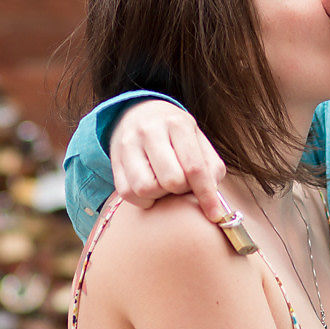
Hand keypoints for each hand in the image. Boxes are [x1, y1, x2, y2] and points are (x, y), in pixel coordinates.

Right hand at [111, 101, 226, 219]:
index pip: (195, 167)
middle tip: (182, 183)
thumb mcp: (198, 139)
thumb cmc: (174, 133)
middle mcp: (150, 130)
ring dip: (160, 195)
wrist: (138, 113)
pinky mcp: (115, 159)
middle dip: (181, 189)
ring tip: (164, 184)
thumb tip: (213, 196)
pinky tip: (150, 189)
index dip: (207, 195)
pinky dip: (143, 200)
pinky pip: (127, 193)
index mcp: (177, 123)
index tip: (215, 215)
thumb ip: (211, 165)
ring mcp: (128, 144)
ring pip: (146, 188)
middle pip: (171, 180)